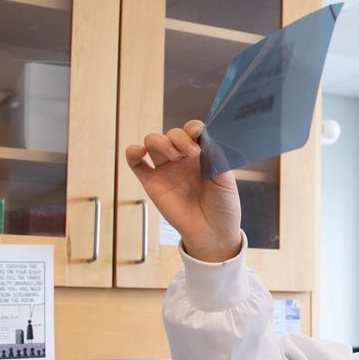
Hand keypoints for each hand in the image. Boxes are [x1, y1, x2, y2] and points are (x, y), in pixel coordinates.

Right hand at [124, 119, 241, 262]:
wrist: (213, 231)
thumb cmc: (223, 205)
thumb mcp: (225, 180)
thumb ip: (216, 158)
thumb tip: (204, 138)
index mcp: (202, 154)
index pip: (192, 132)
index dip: (192, 127)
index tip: (196, 131)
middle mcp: (182, 158)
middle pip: (172, 134)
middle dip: (179, 137)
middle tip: (192, 152)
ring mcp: (166, 169)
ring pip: (153, 142)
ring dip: (161, 142)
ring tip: (175, 157)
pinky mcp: (152, 183)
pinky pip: (136, 164)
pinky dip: (133, 153)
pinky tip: (138, 151)